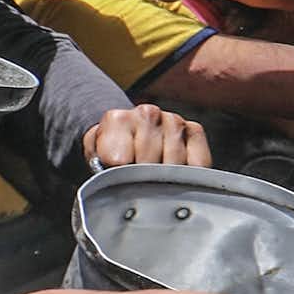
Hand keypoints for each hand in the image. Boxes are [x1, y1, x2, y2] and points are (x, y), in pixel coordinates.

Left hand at [83, 104, 211, 168]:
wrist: (127, 133)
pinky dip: (188, 174)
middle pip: (148, 164)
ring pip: (173, 165)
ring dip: (165, 178)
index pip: (120, 160)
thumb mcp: (95, 157)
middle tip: (137, 179)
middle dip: (142, 179)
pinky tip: (175, 173)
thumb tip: (116, 180)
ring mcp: (172, 120)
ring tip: (154, 174)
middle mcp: (147, 114)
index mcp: (117, 119)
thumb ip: (100, 165)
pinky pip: (198, 162)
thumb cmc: (111, 149)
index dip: (119, 176)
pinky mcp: (193, 130)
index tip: (117, 178)